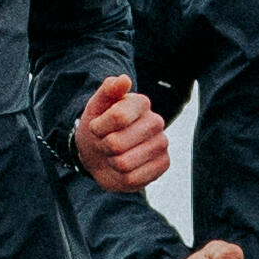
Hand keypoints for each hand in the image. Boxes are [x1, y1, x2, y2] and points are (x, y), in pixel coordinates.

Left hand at [73, 75, 169, 191]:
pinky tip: (124, 168)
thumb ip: (107, 90)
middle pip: (117, 143)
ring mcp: (161, 144)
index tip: (96, 127)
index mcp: (140, 103)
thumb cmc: (98, 127)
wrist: (100, 153)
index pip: (117, 117)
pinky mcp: (163, 164)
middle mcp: (156, 121)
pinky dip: (121, 177)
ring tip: (114, 155)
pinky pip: (133, 179)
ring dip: (111, 162)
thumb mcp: (95, 107)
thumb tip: (123, 79)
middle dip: (103, 146)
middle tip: (105, 143)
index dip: (98, 128)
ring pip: (124, 163)